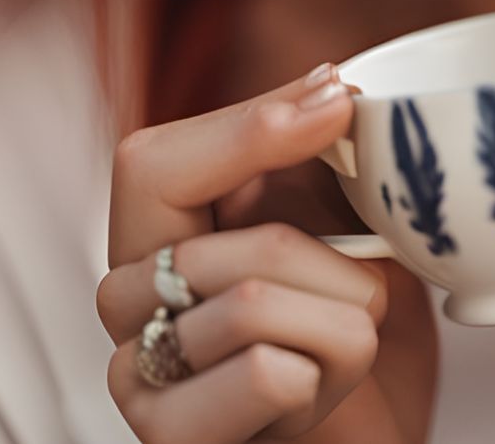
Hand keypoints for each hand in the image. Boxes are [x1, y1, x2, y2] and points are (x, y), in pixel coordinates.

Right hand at [97, 65, 432, 442]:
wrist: (369, 434)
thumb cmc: (345, 328)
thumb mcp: (340, 222)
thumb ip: (317, 156)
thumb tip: (329, 86)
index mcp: (153, 232)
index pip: (151, 162)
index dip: (247, 129)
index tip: (340, 103)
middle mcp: (124, 298)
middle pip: (220, 239)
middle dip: (331, 263)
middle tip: (370, 287)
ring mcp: (135, 374)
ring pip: (253, 305)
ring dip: (344, 323)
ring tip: (346, 345)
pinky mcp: (168, 437)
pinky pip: (269, 375)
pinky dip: (328, 377)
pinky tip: (317, 394)